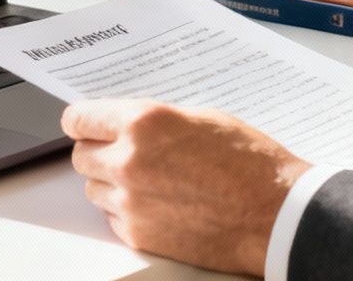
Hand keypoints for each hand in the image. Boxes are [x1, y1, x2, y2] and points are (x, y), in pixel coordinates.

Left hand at [63, 99, 310, 276]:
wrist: (273, 214)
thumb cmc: (249, 163)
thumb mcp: (203, 119)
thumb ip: (157, 121)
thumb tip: (128, 124)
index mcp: (143, 123)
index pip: (79, 119)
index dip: (81, 121)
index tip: (84, 124)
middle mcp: (129, 161)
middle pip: (80, 156)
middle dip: (97, 151)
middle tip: (120, 151)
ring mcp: (131, 202)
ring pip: (93, 188)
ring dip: (110, 182)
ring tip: (149, 179)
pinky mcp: (138, 234)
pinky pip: (112, 218)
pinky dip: (127, 210)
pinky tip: (159, 202)